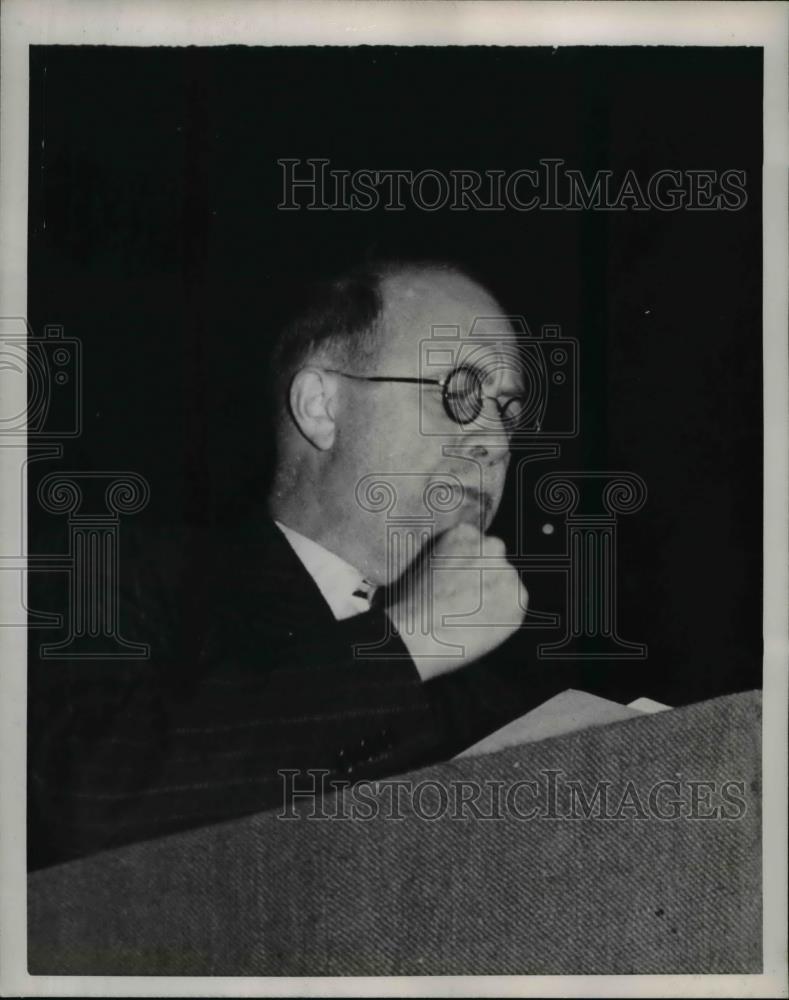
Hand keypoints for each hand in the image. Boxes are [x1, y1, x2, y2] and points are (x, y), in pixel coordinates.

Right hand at [385, 523, 527, 680]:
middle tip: (465, 599)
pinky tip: (481, 625)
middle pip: (494, 560)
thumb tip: (454, 567)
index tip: (456, 580)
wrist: (417, 632)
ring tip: (470, 616)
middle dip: (484, 577)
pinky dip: (502, 616)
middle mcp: (492, 546)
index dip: (466, 565)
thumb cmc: (408, 602)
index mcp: (465, 533)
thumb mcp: (421, 563)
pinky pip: (514, 607)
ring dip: (494, 596)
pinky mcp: (519, 600)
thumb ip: (446, 557)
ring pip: (505, 584)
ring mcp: (508, 572)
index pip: (475, 544)